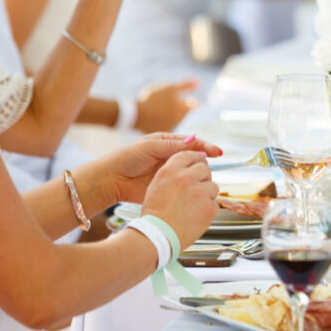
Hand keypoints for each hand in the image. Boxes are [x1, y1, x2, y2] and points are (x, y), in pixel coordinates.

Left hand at [106, 133, 221, 205]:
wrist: (112, 179)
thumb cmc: (128, 157)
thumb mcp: (151, 147)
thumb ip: (173, 145)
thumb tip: (195, 141)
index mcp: (168, 142)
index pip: (192, 142)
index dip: (206, 147)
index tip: (218, 153)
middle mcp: (171, 156)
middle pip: (194, 157)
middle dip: (205, 161)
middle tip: (211, 167)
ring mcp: (170, 171)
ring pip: (190, 172)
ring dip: (199, 175)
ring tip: (207, 179)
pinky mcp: (166, 185)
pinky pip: (182, 185)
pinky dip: (191, 186)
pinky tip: (197, 189)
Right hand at [134, 79, 199, 132]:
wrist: (136, 114)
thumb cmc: (154, 99)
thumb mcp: (170, 88)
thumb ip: (186, 85)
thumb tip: (199, 82)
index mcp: (184, 110)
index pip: (194, 107)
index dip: (192, 103)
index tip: (189, 101)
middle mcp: (180, 122)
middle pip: (186, 115)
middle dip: (184, 110)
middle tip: (177, 106)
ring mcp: (170, 128)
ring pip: (176, 121)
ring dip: (174, 116)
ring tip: (165, 110)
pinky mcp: (160, 134)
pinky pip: (166, 126)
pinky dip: (165, 122)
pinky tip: (158, 117)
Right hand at [140, 140, 221, 246]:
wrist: (157, 236)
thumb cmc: (155, 214)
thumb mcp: (157, 185)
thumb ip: (174, 173)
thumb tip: (189, 166)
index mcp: (171, 170)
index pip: (191, 154)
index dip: (196, 160)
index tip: (197, 165)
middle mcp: (186, 177)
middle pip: (205, 169)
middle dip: (202, 178)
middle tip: (194, 190)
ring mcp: (199, 192)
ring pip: (213, 186)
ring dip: (206, 194)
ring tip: (192, 206)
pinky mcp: (209, 207)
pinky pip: (215, 203)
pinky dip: (208, 209)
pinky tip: (195, 215)